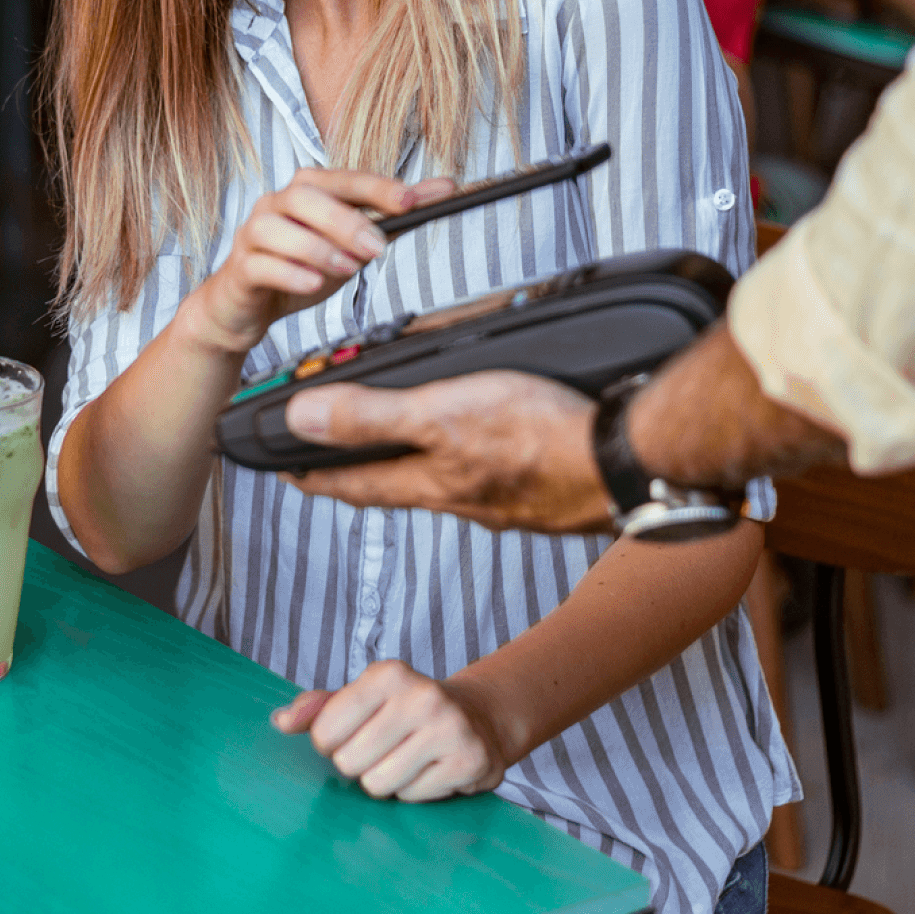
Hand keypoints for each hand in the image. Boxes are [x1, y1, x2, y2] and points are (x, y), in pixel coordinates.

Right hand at [182, 168, 455, 359]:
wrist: (245, 305)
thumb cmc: (299, 268)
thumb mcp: (349, 246)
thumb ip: (389, 221)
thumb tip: (441, 192)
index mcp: (306, 192)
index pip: (344, 179)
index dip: (377, 187)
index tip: (413, 199)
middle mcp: (275, 204)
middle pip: (306, 195)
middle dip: (346, 220)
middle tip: (377, 248)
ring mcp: (253, 234)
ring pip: (277, 227)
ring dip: (317, 247)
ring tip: (348, 269)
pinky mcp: (240, 268)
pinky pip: (261, 264)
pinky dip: (290, 273)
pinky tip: (314, 283)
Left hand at [272, 659, 508, 799]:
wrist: (478, 717)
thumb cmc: (405, 710)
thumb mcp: (363, 697)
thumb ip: (318, 707)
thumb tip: (280, 722)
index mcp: (387, 674)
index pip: (325, 730)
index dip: (329, 743)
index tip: (350, 735)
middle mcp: (420, 696)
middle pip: (350, 762)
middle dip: (359, 765)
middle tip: (383, 749)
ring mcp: (449, 728)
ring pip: (380, 784)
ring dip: (387, 781)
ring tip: (407, 759)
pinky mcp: (469, 761)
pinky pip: (413, 797)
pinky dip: (415, 791)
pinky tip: (430, 769)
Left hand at [280, 371, 613, 533]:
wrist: (630, 461)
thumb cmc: (542, 437)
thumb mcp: (439, 414)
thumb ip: (369, 416)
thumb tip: (299, 419)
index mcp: (428, 482)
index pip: (352, 483)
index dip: (312, 475)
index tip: (284, 472)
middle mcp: (460, 498)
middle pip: (393, 485)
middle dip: (359, 472)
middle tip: (330, 463)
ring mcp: (501, 499)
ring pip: (441, 481)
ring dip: (414, 465)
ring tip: (401, 448)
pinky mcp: (539, 489)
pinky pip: (486, 476)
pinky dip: (467, 461)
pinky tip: (481, 448)